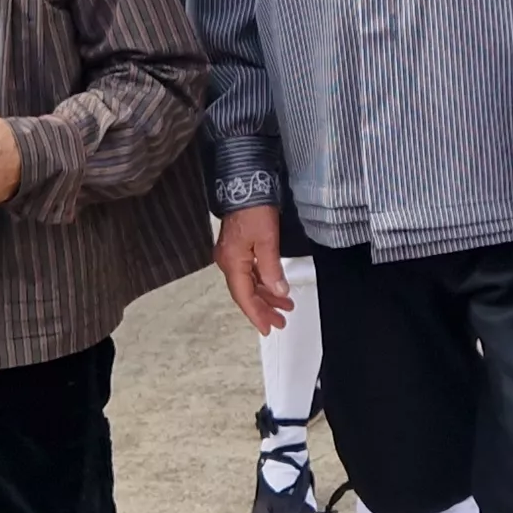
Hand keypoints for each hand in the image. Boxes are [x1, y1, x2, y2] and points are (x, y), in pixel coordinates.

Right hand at [213, 205, 293, 333]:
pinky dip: (263, 282)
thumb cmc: (253, 208)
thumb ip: (272, 269)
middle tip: (280, 321)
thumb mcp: (267, 240)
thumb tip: (278, 292)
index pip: (244, 297)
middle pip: (245, 293)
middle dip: (263, 309)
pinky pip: (250, 272)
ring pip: (249, 283)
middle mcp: (228, 261)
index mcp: (232, 262)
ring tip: (284, 306)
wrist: (245, 184)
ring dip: (265, 296)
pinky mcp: (238, 247)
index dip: (257, 314)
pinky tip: (274, 287)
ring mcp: (232, 254)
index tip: (268, 328)